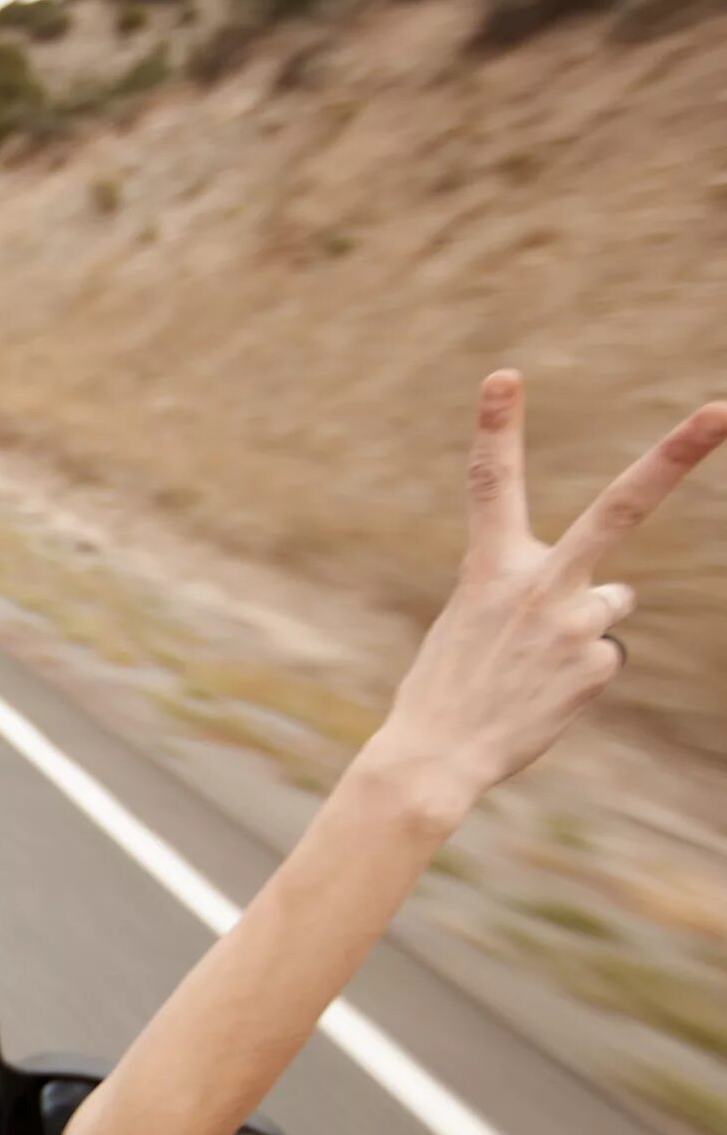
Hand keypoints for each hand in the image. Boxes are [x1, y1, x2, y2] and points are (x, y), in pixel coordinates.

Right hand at [369, 372, 725, 816]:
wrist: (436, 757)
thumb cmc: (448, 686)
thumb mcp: (473, 622)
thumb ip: (541, 591)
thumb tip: (621, 593)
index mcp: (489, 568)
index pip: (490, 484)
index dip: (496, 427)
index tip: (504, 377)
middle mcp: (538, 584)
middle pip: (620, 507)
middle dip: (676, 457)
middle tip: (720, 410)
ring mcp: (574, 623)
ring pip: (611, 602)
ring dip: (583, 627)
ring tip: (534, 667)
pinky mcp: (598, 664)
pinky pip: (604, 655)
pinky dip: (578, 674)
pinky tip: (544, 695)